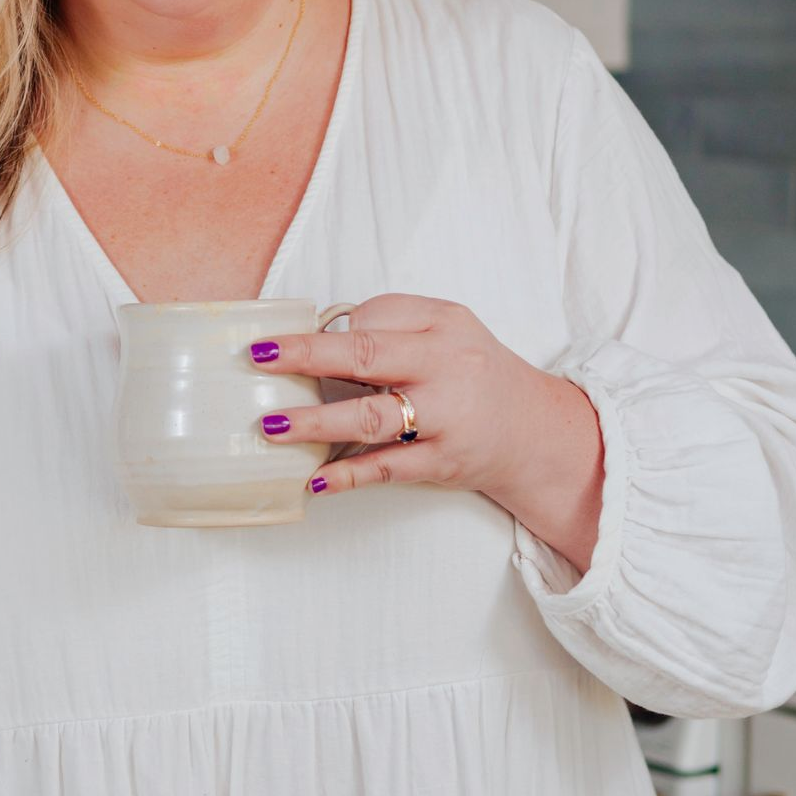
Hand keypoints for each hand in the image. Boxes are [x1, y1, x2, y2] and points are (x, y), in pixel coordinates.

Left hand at [250, 291, 571, 505]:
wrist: (536, 432)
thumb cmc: (476, 376)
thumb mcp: (450, 331)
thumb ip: (397, 326)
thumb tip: (320, 337)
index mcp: (444, 325)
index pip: (376, 316)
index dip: (329, 330)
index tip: (284, 343)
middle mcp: (447, 365)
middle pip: (367, 355)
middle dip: (307, 356)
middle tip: (259, 358)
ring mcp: (446, 417)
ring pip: (371, 418)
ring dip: (316, 422)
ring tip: (272, 427)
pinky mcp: (443, 461)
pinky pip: (387, 468)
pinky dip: (347, 475)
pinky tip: (314, 479)